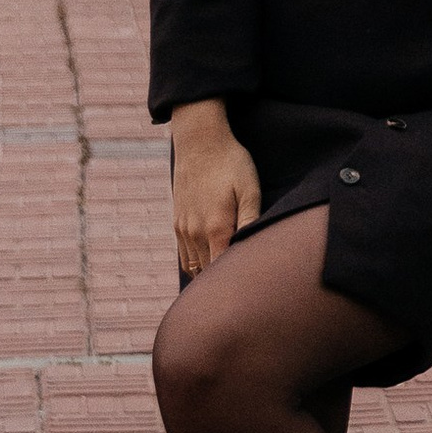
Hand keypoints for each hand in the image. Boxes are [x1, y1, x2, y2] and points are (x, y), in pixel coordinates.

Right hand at [170, 100, 261, 279]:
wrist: (200, 142)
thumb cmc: (231, 164)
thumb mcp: (249, 189)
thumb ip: (251, 221)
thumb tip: (253, 250)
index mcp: (216, 228)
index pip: (222, 272)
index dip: (235, 283)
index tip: (250, 288)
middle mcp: (195, 233)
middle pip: (207, 274)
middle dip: (223, 282)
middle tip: (243, 290)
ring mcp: (184, 229)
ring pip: (194, 267)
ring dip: (208, 276)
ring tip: (228, 281)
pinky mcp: (178, 223)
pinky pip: (185, 255)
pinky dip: (196, 264)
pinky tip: (211, 264)